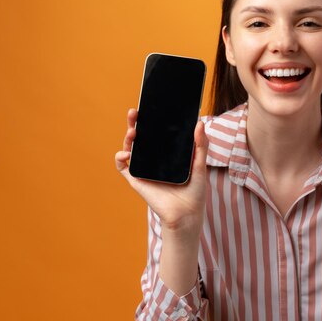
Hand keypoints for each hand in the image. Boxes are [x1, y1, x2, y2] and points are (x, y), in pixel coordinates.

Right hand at [114, 108, 207, 231]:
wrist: (187, 213)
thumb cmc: (194, 190)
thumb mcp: (199, 164)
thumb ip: (200, 145)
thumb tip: (200, 123)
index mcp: (167, 153)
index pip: (157, 132)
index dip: (151, 120)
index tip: (151, 107)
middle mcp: (153, 158)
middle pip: (141, 137)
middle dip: (135, 123)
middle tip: (134, 112)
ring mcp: (143, 168)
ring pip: (130, 148)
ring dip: (128, 138)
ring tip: (133, 132)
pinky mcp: (136, 179)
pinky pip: (123, 166)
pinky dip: (120, 158)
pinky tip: (126, 154)